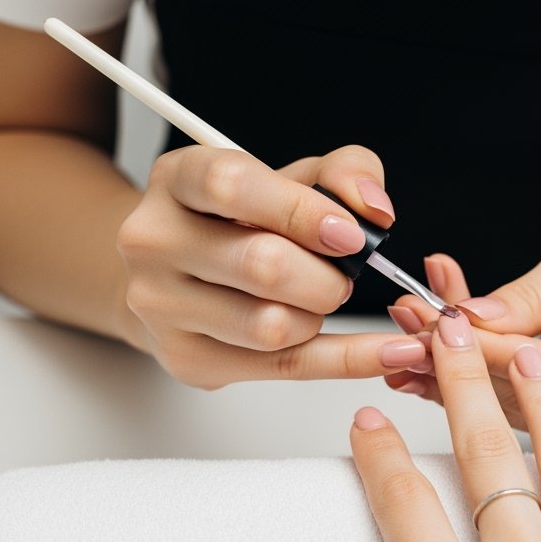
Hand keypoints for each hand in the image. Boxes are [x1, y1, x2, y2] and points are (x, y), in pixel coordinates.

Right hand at [115, 144, 427, 387]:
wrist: (176, 275)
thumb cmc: (238, 221)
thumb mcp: (288, 177)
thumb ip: (341, 174)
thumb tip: (375, 211)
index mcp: (177, 179)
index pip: (232, 186)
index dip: (301, 211)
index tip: (351, 234)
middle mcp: (154, 240)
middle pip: (261, 265)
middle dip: (326, 276)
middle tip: (341, 275)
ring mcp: (161, 305)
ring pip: (271, 325)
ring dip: (319, 315)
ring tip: (316, 299)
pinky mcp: (186, 358)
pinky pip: (283, 368)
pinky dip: (346, 360)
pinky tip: (386, 352)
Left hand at [384, 202, 540, 437]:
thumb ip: (530, 297)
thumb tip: (467, 326)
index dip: (483, 352)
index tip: (432, 328)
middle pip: (528, 398)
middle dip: (459, 356)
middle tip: (407, 320)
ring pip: (518, 405)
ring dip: (460, 366)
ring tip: (413, 324)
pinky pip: (526, 401)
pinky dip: (483, 370)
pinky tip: (439, 346)